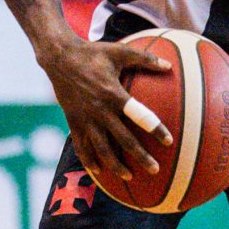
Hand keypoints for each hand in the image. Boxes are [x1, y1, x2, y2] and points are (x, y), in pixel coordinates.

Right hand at [40, 37, 172, 183]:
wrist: (59, 57)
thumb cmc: (93, 53)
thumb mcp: (120, 51)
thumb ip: (145, 58)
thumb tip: (169, 66)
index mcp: (114, 94)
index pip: (139, 116)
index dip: (154, 129)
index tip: (168, 141)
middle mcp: (100, 110)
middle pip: (123, 140)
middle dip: (140, 156)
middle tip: (155, 169)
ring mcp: (85, 118)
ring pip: (102, 148)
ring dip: (116, 165)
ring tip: (129, 177)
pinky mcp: (73, 121)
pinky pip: (81, 145)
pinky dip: (89, 159)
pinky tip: (98, 171)